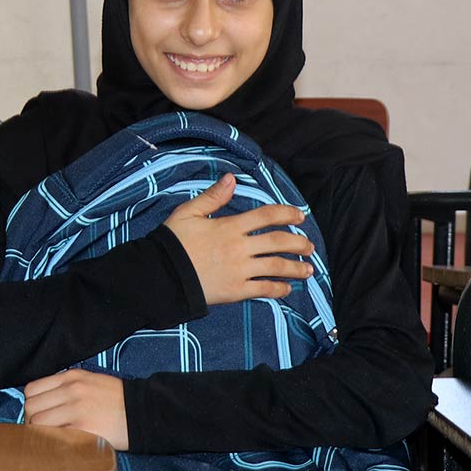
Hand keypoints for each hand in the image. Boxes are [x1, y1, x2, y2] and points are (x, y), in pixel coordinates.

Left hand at [23, 369, 128, 450]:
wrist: (143, 412)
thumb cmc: (117, 399)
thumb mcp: (91, 381)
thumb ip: (67, 387)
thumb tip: (45, 403)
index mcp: (71, 377)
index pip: (32, 389)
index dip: (32, 405)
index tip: (40, 415)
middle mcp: (71, 389)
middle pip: (30, 406)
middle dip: (32, 421)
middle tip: (44, 431)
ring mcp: (76, 409)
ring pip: (37, 422)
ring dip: (40, 433)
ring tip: (52, 439)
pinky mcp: (83, 428)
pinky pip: (53, 436)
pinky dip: (51, 442)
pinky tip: (61, 445)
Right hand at [163, 174, 315, 306]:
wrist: (162, 275)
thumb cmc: (173, 242)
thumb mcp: (188, 212)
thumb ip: (213, 196)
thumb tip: (231, 178)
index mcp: (230, 226)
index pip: (266, 215)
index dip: (287, 213)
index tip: (300, 216)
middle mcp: (239, 248)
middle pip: (278, 242)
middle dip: (298, 243)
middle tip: (309, 246)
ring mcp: (239, 271)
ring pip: (276, 267)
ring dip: (296, 268)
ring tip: (308, 270)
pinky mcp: (236, 291)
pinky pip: (264, 290)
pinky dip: (279, 289)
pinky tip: (287, 289)